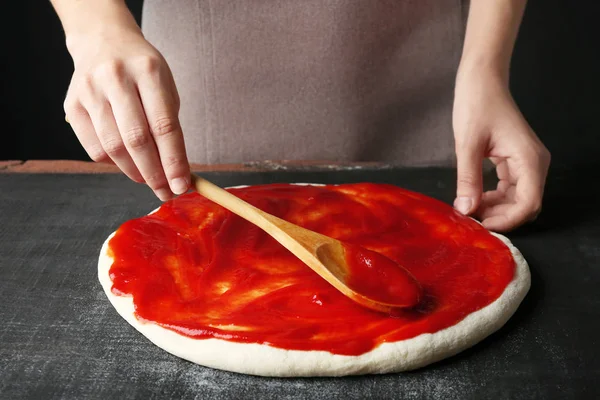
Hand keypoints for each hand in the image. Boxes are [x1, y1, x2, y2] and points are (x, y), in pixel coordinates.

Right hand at [64, 26, 188, 200]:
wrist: (103, 41)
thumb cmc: (143, 71)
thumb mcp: (165, 87)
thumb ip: (170, 126)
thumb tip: (176, 172)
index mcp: (148, 71)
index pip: (164, 126)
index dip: (174, 161)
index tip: (183, 185)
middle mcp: (116, 78)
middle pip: (137, 139)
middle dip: (155, 173)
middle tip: (166, 191)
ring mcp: (90, 91)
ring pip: (114, 148)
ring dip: (135, 172)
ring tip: (149, 180)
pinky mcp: (72, 105)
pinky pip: (94, 148)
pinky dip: (113, 164)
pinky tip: (126, 163)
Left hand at [452, 68, 550, 231]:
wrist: (482, 80)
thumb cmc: (476, 104)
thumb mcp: (467, 145)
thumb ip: (468, 179)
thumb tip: (466, 209)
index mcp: (530, 159)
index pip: (529, 204)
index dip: (506, 220)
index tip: (480, 225)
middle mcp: (534, 163)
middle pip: (525, 205)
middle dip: (500, 216)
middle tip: (470, 219)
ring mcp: (526, 162)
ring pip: (517, 199)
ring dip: (496, 208)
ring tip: (469, 207)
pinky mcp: (514, 160)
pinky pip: (509, 188)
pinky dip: (493, 196)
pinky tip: (474, 196)